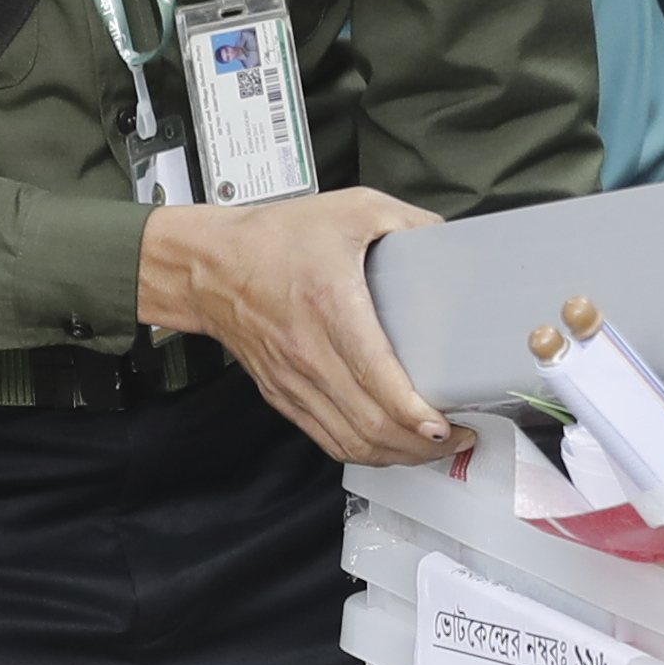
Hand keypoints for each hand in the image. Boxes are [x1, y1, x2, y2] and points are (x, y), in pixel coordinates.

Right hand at [137, 185, 455, 461]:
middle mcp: (310, 354)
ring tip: (431, 448)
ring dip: (397, 455)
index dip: (414, 413)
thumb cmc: (272, 239)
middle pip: (370, 425)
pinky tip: (389, 446)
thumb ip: (408, 221)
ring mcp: (294, 382)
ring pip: (351, 442)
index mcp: (331, 307)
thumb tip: (450, 239)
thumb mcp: (352, 209)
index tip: (444, 424)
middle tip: (458, 436)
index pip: (376, 377)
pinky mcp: (283, 395)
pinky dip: (364, 452)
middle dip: (421, 444)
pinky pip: (328, 439)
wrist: (206, 266)